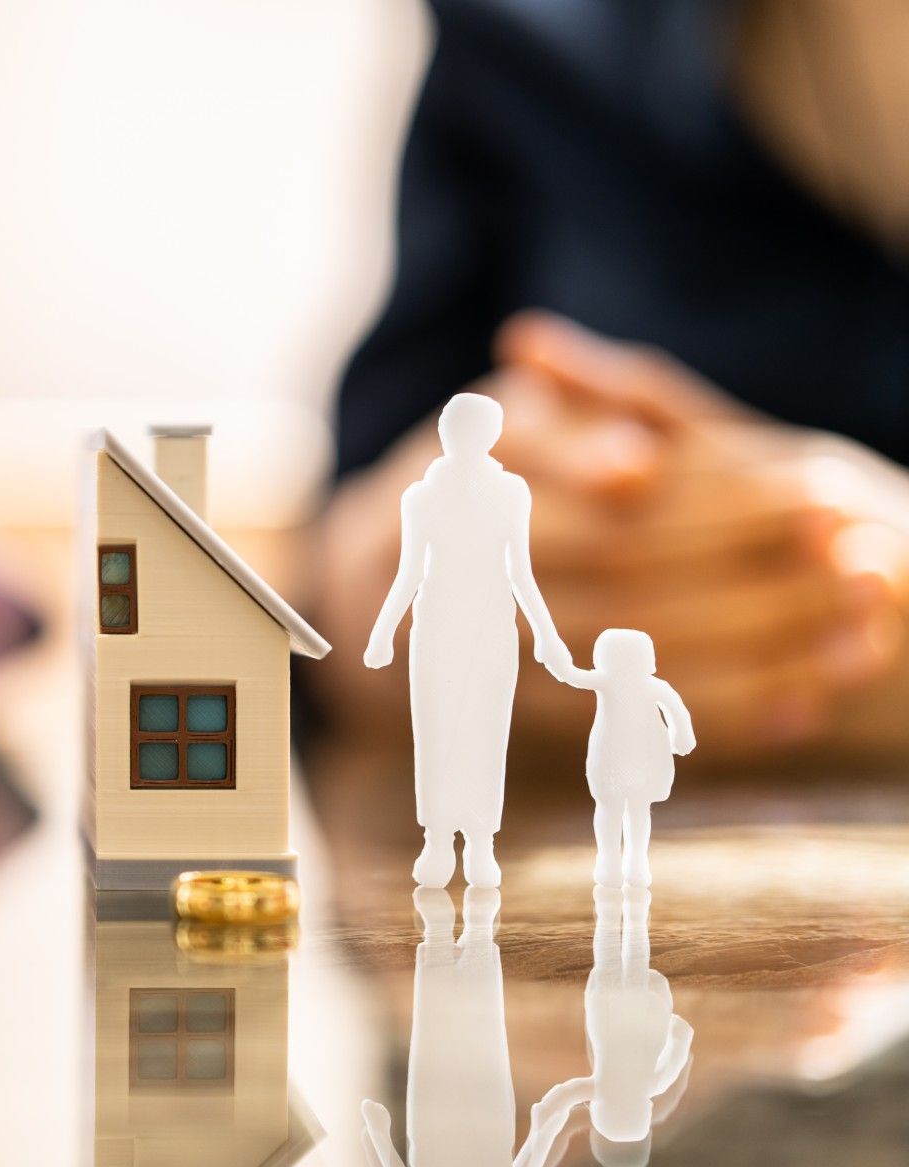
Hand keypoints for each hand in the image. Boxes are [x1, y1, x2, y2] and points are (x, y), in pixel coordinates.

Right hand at [316, 311, 908, 760]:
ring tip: (867, 631)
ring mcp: (481, 636)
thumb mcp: (510, 421)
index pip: (561, 474)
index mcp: (457, 480)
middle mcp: (457, 558)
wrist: (372, 578)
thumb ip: (566, 397)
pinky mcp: (517, 707)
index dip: (648, 476)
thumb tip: (576, 385)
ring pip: (628, 642)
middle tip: (859, 542)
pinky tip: (806, 708)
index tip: (772, 479)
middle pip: (611, 560)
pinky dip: (718, 713)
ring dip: (755, 642)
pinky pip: (629, 716)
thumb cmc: (472, 481)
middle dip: (743, 552)